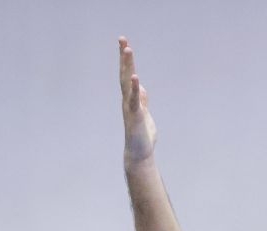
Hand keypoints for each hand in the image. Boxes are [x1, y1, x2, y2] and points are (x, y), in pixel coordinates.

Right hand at [119, 36, 157, 169]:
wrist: (140, 153)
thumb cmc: (142, 136)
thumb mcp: (144, 114)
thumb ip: (142, 101)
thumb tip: (142, 89)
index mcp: (131, 99)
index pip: (128, 75)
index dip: (126, 61)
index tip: (124, 44)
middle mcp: (128, 100)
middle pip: (125, 74)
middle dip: (124, 57)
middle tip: (122, 40)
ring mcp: (130, 107)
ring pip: (127, 83)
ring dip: (127, 66)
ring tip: (127, 50)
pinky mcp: (136, 115)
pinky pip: (135, 100)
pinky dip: (136, 88)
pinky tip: (136, 77)